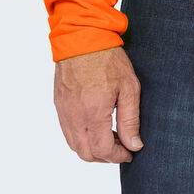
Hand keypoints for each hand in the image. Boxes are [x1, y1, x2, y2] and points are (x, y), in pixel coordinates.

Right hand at [54, 46, 142, 162]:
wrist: (82, 36)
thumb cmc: (108, 58)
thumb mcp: (129, 86)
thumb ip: (130, 119)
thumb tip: (134, 145)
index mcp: (93, 112)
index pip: (103, 150)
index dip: (118, 156)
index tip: (130, 152)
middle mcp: (75, 116)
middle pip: (86, 154)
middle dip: (105, 157)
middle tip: (121, 147)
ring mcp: (64, 111)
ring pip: (74, 145)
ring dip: (92, 149)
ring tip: (110, 137)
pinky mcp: (59, 104)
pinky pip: (67, 131)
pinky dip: (80, 138)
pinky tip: (95, 127)